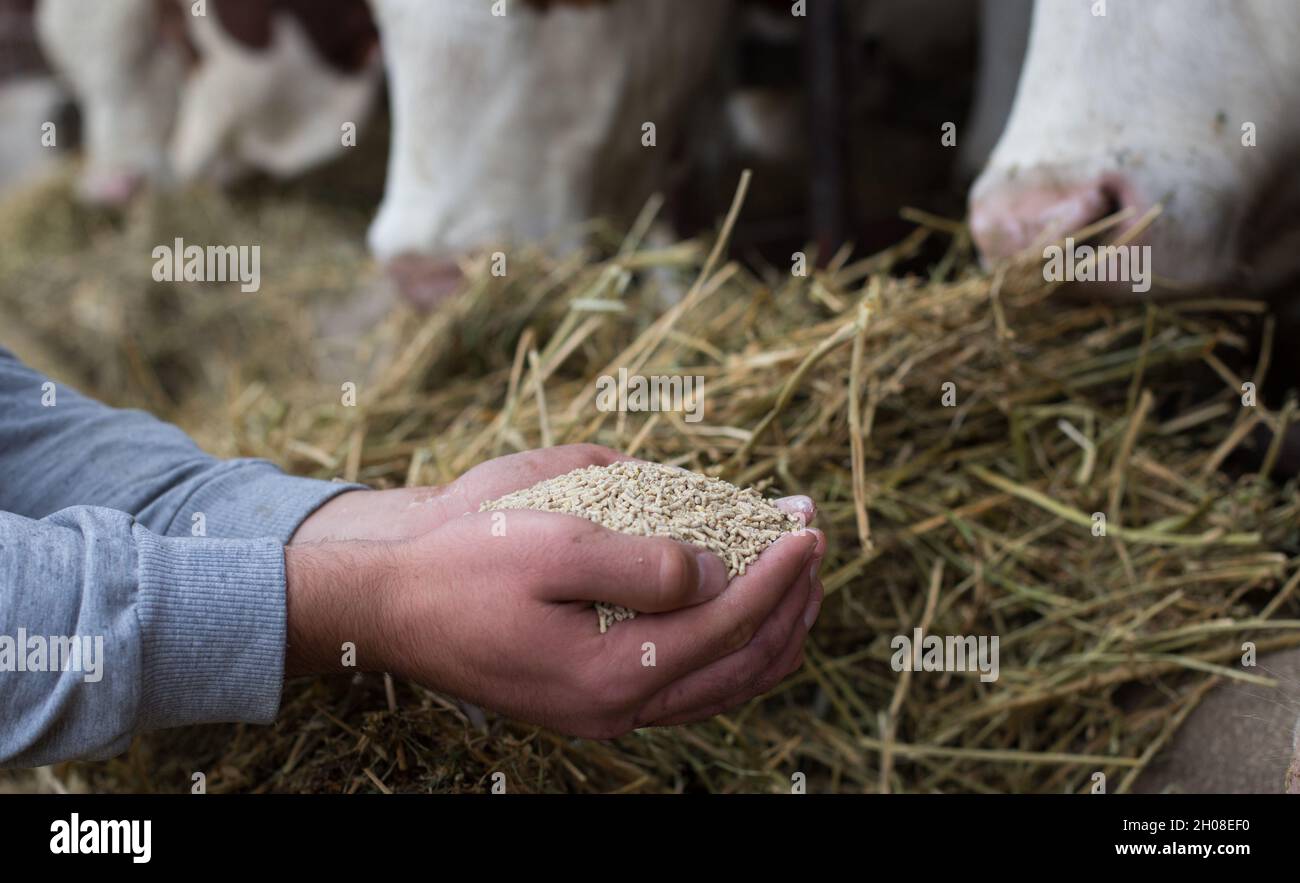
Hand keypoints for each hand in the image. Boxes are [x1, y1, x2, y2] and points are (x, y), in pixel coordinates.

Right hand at [284, 456, 824, 737]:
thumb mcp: (553, 545)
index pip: (728, 624)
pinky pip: (688, 687)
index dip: (777, 572)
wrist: (392, 608)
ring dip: (770, 630)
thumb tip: (717, 572)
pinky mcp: (593, 699)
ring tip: (795, 574)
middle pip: (741, 666)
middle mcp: (617, 708)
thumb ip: (644, 563)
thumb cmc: (463, 565)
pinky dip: (730, 649)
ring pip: (722, 686)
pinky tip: (739, 611)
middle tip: (813, 542)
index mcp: (611, 673)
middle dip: (790, 601)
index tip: (807, 526)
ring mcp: (605, 711)